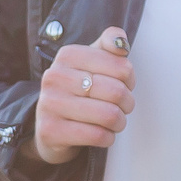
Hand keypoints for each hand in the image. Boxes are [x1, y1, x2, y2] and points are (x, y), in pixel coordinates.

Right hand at [33, 27, 133, 164]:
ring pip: (108, 115)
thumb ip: (109, 44)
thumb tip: (121, 42)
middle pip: (116, 91)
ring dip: (119, 122)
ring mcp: (49, 104)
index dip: (130, 80)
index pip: (121, 67)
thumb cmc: (78, 90)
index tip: (125, 85)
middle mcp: (54, 76)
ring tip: (115, 122)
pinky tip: (103, 134)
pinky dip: (108, 137)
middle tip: (123, 107)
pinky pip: (96, 135)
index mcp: (67, 55)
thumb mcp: (92, 62)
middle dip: (127, 103)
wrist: (51, 127)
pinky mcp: (51, 131)